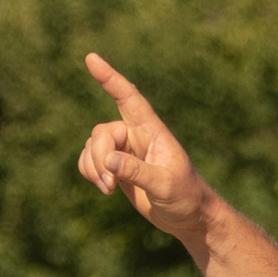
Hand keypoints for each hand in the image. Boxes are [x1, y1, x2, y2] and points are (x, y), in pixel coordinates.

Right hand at [76, 52, 212, 238]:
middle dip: (99, 156)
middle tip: (110, 184)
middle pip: (102, 132)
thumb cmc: (185, 197)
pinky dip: (89, 172)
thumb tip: (108, 159)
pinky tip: (105, 188)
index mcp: (152, 131)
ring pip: (92, 146)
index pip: (129, 98)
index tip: (91, 58)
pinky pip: (89, 160)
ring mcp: (124, 151)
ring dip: (93, 167)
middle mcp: (136, 136)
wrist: (188, 217)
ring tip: (109, 189)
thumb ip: (137, 171)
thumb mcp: (164, 185)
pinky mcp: (116, 167)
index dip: (110, 79)